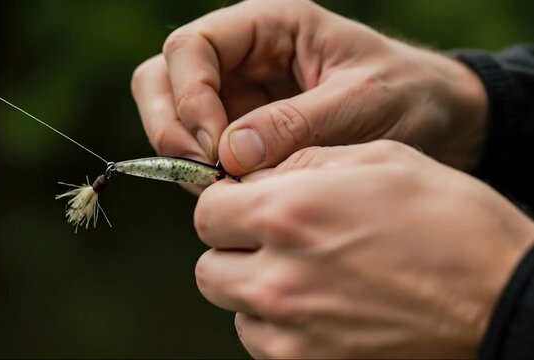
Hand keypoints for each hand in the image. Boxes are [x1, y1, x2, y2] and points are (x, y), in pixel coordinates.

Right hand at [131, 0, 487, 178]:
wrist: (436, 122)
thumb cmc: (407, 93)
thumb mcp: (362, 101)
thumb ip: (297, 123)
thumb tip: (230, 155)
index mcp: (267, 27)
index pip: (191, 47)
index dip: (189, 96)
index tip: (216, 147)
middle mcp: (240, 60)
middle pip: (162, 78)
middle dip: (171, 126)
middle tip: (203, 172)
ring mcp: (236, 99)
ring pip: (172, 118)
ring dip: (184, 157)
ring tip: (226, 189)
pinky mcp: (241, 137)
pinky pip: (200, 154)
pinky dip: (206, 177)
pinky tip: (240, 195)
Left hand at [194, 140, 533, 357]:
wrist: (502, 297)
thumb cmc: (451, 223)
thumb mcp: (378, 159)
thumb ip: (303, 162)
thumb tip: (261, 177)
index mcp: (289, 213)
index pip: (206, 212)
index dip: (226, 204)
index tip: (246, 205)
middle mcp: (278, 277)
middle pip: (209, 265)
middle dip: (232, 247)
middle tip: (270, 239)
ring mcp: (291, 332)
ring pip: (234, 307)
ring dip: (252, 287)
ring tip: (302, 272)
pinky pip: (261, 342)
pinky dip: (276, 324)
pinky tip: (317, 304)